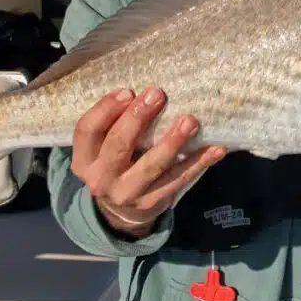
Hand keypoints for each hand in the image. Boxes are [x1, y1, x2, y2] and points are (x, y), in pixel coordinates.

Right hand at [70, 86, 225, 237]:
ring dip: (172, 142)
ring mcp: (128, 194)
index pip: (87, 131)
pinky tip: (216, 148)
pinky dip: (199, 163)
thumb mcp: (103, 147)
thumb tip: (144, 89)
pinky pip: (178, 179)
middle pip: (118, 146)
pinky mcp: (153, 202)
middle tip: (157, 94)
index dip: (105, 109)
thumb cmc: (116, 162)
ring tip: (190, 121)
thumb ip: (114, 123)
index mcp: (84, 160)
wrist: (121, 211)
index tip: (127, 90)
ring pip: (151, 166)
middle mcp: (101, 179)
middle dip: (137, 118)